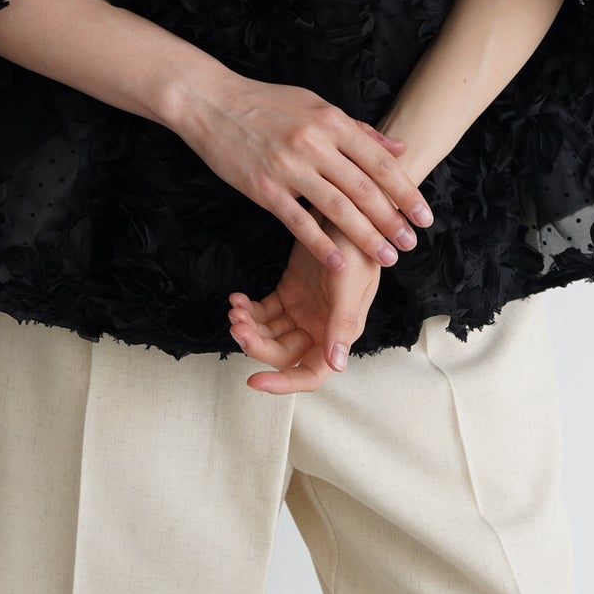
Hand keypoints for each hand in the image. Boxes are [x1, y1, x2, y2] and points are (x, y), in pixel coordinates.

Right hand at [174, 70, 433, 274]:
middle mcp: (314, 143)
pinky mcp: (263, 188)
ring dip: (366, 237)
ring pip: (337, 209)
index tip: (424, 216)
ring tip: (387, 257)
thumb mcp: (316, 105)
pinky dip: (320, 245)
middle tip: (411, 244)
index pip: (380, 163)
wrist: (212, 102)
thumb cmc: (267, 103)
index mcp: (331, 121)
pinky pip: (298, 222)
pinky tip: (338, 263)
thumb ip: (358, 130)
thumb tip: (399, 150)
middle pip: (364, 189)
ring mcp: (288, 167)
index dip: (406, 192)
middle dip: (393, 220)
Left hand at [227, 217, 381, 394]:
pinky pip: (264, 311)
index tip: (253, 382)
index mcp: (338, 333)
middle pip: (281, 354)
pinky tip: (238, 298)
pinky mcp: (289, 292)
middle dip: (257, 345)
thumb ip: (342, 324)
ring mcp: (302, 311)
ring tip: (236, 309)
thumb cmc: (357, 246)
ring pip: (269, 334)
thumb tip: (336, 366)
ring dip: (249, 326)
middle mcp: (320, 328)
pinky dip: (249, 308)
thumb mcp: (351, 284)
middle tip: (238, 325)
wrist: (347, 209)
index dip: (283, 384)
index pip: (310, 374)